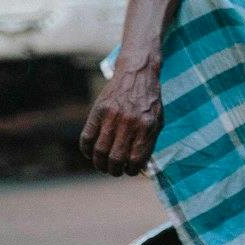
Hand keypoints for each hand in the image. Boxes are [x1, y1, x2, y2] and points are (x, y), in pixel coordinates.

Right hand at [79, 59, 163, 176]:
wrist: (137, 73)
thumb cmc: (149, 101)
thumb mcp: (157, 120)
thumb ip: (149, 142)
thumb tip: (140, 166)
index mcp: (147, 127)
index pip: (136, 159)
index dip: (131, 170)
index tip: (129, 171)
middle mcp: (129, 123)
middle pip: (115, 158)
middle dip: (114, 170)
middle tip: (114, 171)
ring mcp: (112, 116)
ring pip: (99, 151)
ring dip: (99, 164)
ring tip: (103, 166)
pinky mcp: (97, 111)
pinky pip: (86, 137)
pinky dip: (86, 150)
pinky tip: (90, 153)